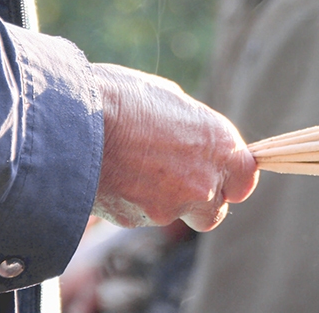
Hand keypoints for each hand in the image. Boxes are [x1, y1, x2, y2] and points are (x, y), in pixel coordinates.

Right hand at [90, 63, 257, 230]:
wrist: (72, 121)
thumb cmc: (122, 98)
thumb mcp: (170, 100)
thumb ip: (192, 129)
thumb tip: (193, 140)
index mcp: (220, 145)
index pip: (246, 180)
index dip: (232, 180)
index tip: (220, 174)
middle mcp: (204, 180)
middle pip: (214, 210)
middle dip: (198, 200)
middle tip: (173, 177)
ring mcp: (171, 205)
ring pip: (174, 214)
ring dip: (161, 199)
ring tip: (132, 166)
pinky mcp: (138, 220)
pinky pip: (141, 215)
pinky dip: (132, 201)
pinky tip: (114, 175)